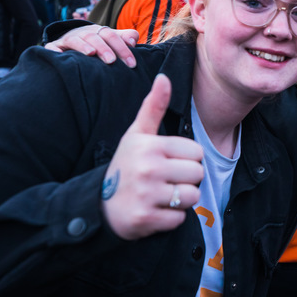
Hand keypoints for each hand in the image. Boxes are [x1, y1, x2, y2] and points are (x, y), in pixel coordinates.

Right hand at [45, 25, 138, 67]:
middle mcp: (84, 33)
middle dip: (104, 48)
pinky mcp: (55, 46)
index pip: (112, 36)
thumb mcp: (112, 39)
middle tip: (112, 61)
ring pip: (75, 40)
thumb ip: (125, 37)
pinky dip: (54, 50)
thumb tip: (133, 40)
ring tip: (90, 53)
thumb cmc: (98, 43)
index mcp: (99, 31)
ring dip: (83, 45)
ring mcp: (68, 39)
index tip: (131, 63)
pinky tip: (57, 54)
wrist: (72, 38)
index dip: (122, 48)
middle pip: (94, 37)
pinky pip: (52, 47)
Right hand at [101, 75, 203, 239]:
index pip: (197, 152)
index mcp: (151, 145)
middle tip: (165, 180)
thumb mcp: (137, 134)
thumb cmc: (126, 165)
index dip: (187, 159)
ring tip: (161, 195)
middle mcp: (149, 168)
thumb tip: (164, 77)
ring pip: (192, 197)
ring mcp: (147, 195)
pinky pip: (179, 218)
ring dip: (181, 200)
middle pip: (198, 174)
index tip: (168, 162)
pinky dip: (171, 218)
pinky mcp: (146, 219)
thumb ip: (153, 106)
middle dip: (186, 179)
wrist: (98, 204)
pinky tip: (154, 210)